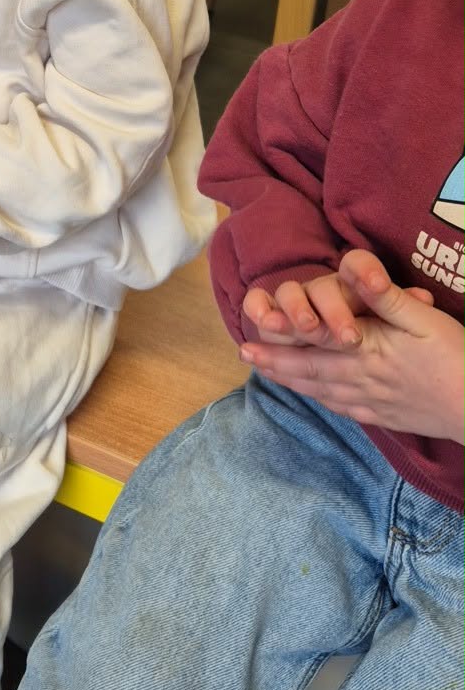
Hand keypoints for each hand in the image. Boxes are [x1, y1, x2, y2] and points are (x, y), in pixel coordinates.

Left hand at [240, 250, 464, 443]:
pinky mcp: (385, 417)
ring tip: (267, 375)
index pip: (312, 343)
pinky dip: (322, 400)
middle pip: (308, 371)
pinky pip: (343, 408)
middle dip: (275, 363)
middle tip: (246, 356)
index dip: (280, 341)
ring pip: (321, 391)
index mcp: (364, 350)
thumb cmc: (454, 356)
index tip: (249, 337)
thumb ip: (383, 296)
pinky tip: (317, 397)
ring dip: (291, 382)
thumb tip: (350, 272)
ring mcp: (371, 402)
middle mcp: (359, 378)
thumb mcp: (421, 317)